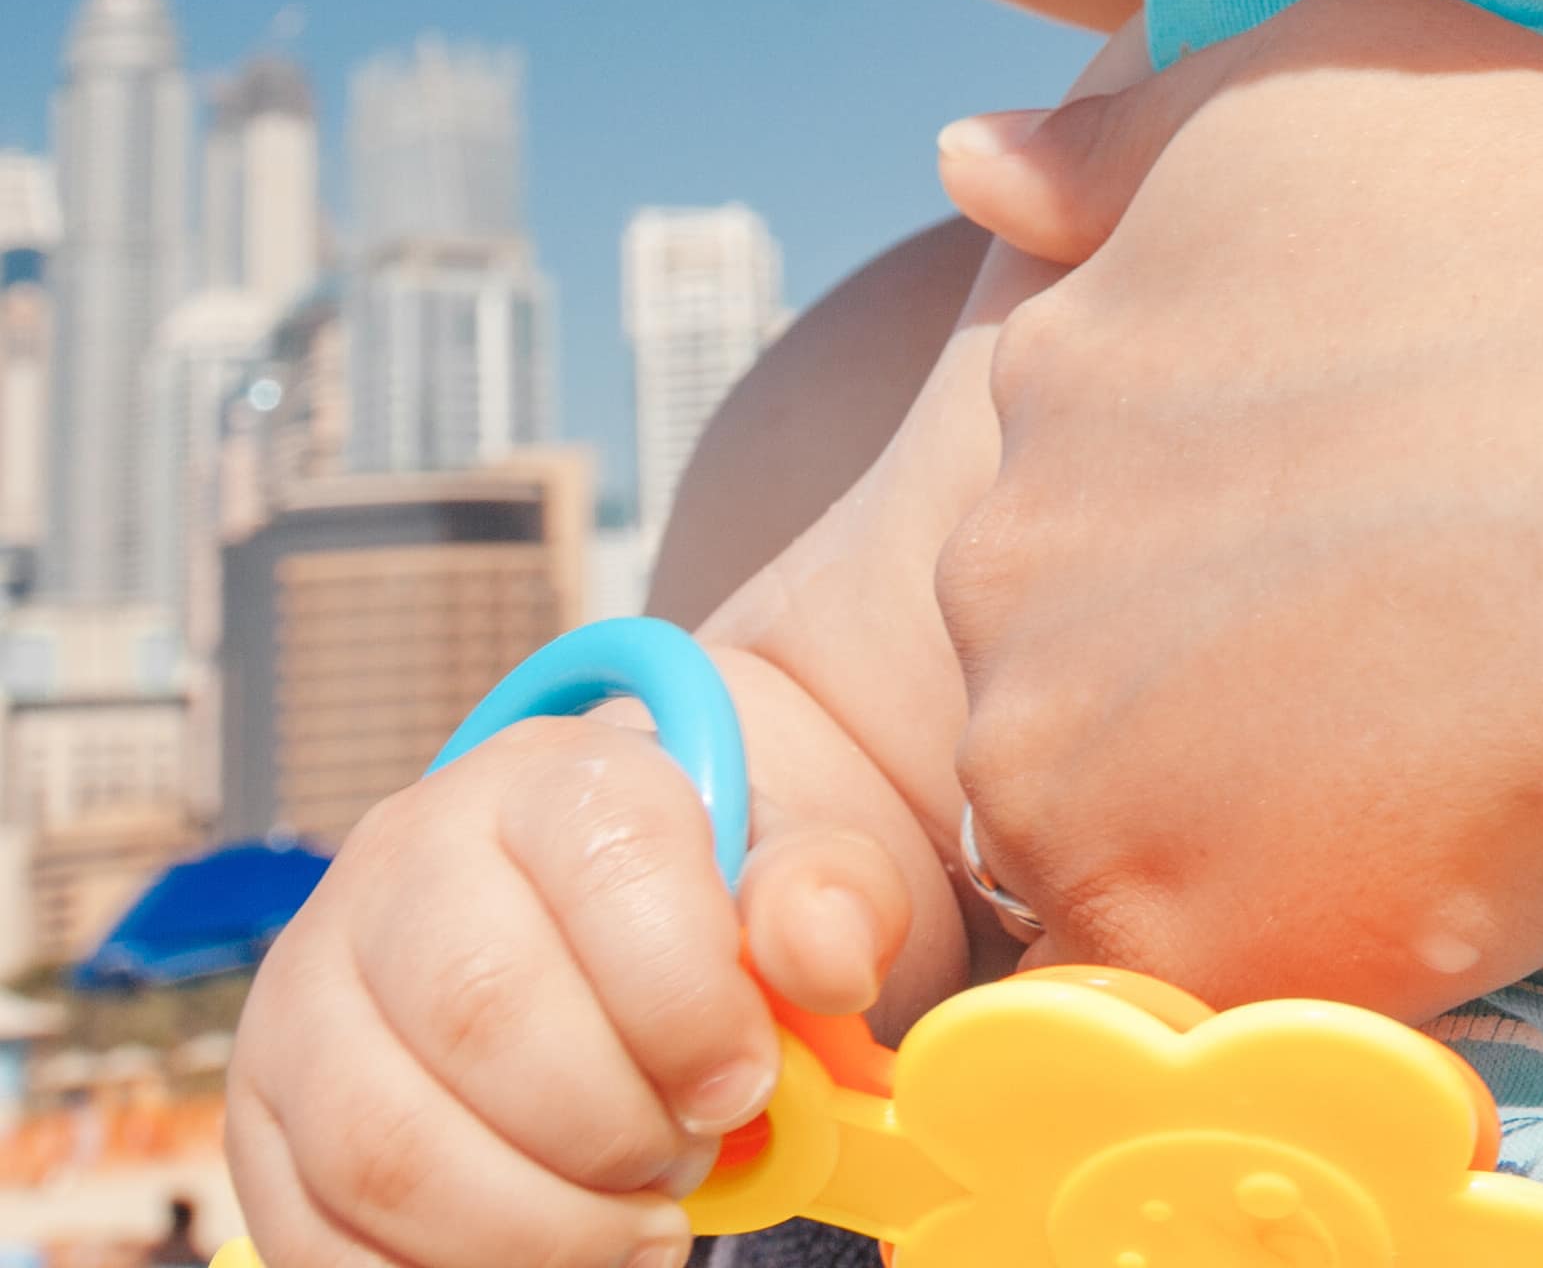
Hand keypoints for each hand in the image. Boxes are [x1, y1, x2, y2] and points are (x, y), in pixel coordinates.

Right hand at [225, 713, 910, 1267]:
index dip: (688, 1002)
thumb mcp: (781, 859)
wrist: (574, 904)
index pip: (608, 865)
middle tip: (687, 1168)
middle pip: (484, 1014)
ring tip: (630, 1231)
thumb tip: (826, 956)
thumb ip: (824, 896)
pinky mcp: (259, 1110)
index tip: (745, 1085)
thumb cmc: (687, 895)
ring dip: (530, 1229)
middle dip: (609, 1130)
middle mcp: (402, 859)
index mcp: (547, 777)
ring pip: (387, 1146)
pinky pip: (313, 1236)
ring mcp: (309, 986)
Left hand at [934, 0, 1542, 1008]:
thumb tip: (966, 157)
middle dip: (1206, 662)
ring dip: (1247, 807)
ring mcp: (1064, 763)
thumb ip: (1134, 125)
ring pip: (1117, 819)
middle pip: (1069, 650)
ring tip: (1448, 745)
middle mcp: (1005, 562)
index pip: (1087, 471)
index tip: (1374, 507)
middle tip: (1416, 638)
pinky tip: (1451, 845)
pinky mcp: (1163, 936)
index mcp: (1055, 363)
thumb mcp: (1335, 77)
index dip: (1235, 504)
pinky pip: (1204, 967)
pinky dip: (1306, 932)